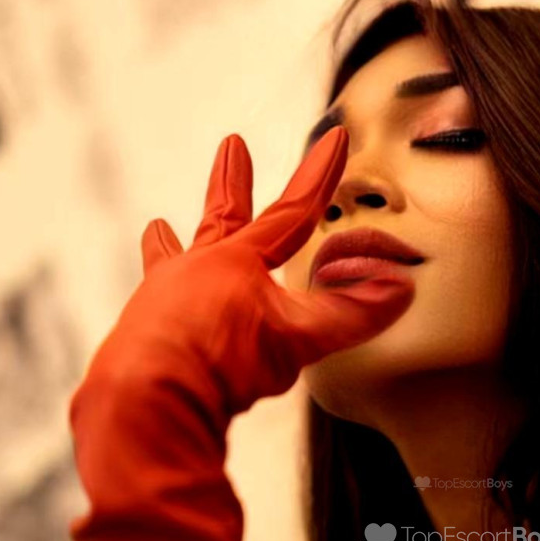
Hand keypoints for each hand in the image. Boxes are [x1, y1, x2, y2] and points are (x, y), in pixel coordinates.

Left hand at [80, 126, 413, 421]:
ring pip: (170, 262)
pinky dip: (159, 308)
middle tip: (231, 148)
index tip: (332, 140)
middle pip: (220, 218)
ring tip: (159, 229)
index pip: (289, 213)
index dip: (317, 177)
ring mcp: (161, 303)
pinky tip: (156, 317)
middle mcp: (194, 272)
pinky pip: (154, 313)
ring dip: (169, 245)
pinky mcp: (141, 342)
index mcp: (237, 262)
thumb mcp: (296, 336)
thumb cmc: (217, 360)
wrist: (150, 400)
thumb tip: (398, 290)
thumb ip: (348, 315)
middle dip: (230, 183)